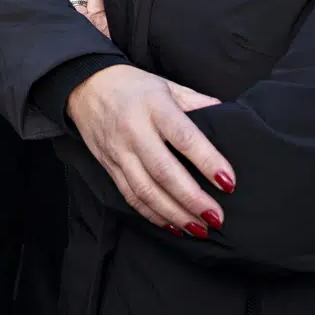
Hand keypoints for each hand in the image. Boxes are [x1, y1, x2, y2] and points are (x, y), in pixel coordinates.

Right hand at [67, 64, 231, 236]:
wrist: (86, 86)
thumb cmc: (133, 85)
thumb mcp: (167, 85)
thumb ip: (196, 102)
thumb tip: (226, 117)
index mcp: (154, 106)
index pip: (184, 137)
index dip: (207, 161)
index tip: (228, 182)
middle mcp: (135, 130)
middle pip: (164, 171)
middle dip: (192, 199)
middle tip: (216, 218)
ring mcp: (119, 151)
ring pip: (146, 190)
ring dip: (174, 214)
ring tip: (199, 229)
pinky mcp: (109, 166)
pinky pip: (131, 195)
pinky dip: (152, 214)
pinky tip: (173, 225)